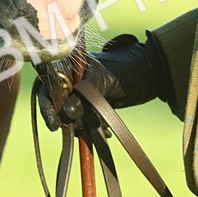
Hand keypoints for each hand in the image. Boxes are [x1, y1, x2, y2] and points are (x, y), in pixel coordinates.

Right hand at [38, 32, 174, 131]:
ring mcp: (80, 94)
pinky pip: (84, 122)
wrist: (150, 74)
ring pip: (71, 117)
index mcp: (69, 65)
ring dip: (85, 125)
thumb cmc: (127, 69)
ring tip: (102, 123)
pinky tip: (106, 131)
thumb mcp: (105, 80)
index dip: (47, 105)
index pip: (48, 86)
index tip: (54, 124)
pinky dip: (93, 129)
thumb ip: (84, 95)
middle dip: (70, 118)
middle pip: (57, 105)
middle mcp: (71, 80)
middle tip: (85, 125)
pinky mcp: (90, 106)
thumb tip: (66, 113)